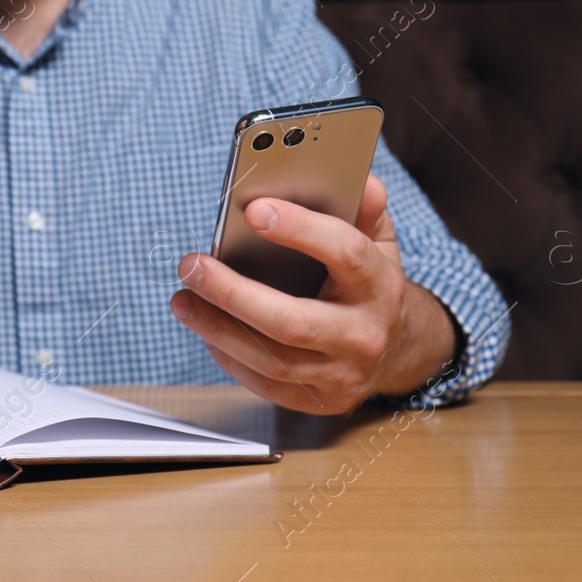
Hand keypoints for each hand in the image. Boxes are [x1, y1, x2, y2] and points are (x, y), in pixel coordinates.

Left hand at [169, 173, 455, 413]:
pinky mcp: (321, 401)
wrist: (399, 350)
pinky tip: (206, 327)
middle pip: (292, 321)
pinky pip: (266, 383)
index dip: (300, 229)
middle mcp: (364, 336)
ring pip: (271, 359)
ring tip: (183, 298)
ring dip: (217, 328)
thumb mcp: (379, 242)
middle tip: (191, 265)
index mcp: (381, 286)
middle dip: (233, 293)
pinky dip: (229, 356)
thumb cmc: (372, 285)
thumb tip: (361, 181)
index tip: (253, 209)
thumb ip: (365, 210)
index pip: (345, 254)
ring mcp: (342, 375)